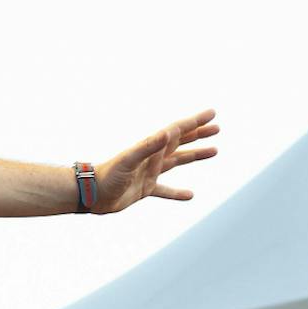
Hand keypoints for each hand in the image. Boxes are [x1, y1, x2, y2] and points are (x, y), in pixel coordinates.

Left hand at [94, 108, 218, 211]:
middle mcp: (151, 158)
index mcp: (150, 147)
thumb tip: (168, 132)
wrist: (90, 194)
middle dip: (198, 134)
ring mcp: (149, 173)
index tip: (212, 113)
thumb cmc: (107, 176)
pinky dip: (177, 192)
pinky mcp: (145, 189)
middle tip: (216, 128)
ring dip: (194, 155)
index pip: (177, 131)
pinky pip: (165, 190)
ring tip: (214, 151)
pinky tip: (190, 195)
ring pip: (177, 162)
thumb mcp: (128, 159)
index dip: (195, 122)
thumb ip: (148, 146)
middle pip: (180, 143)